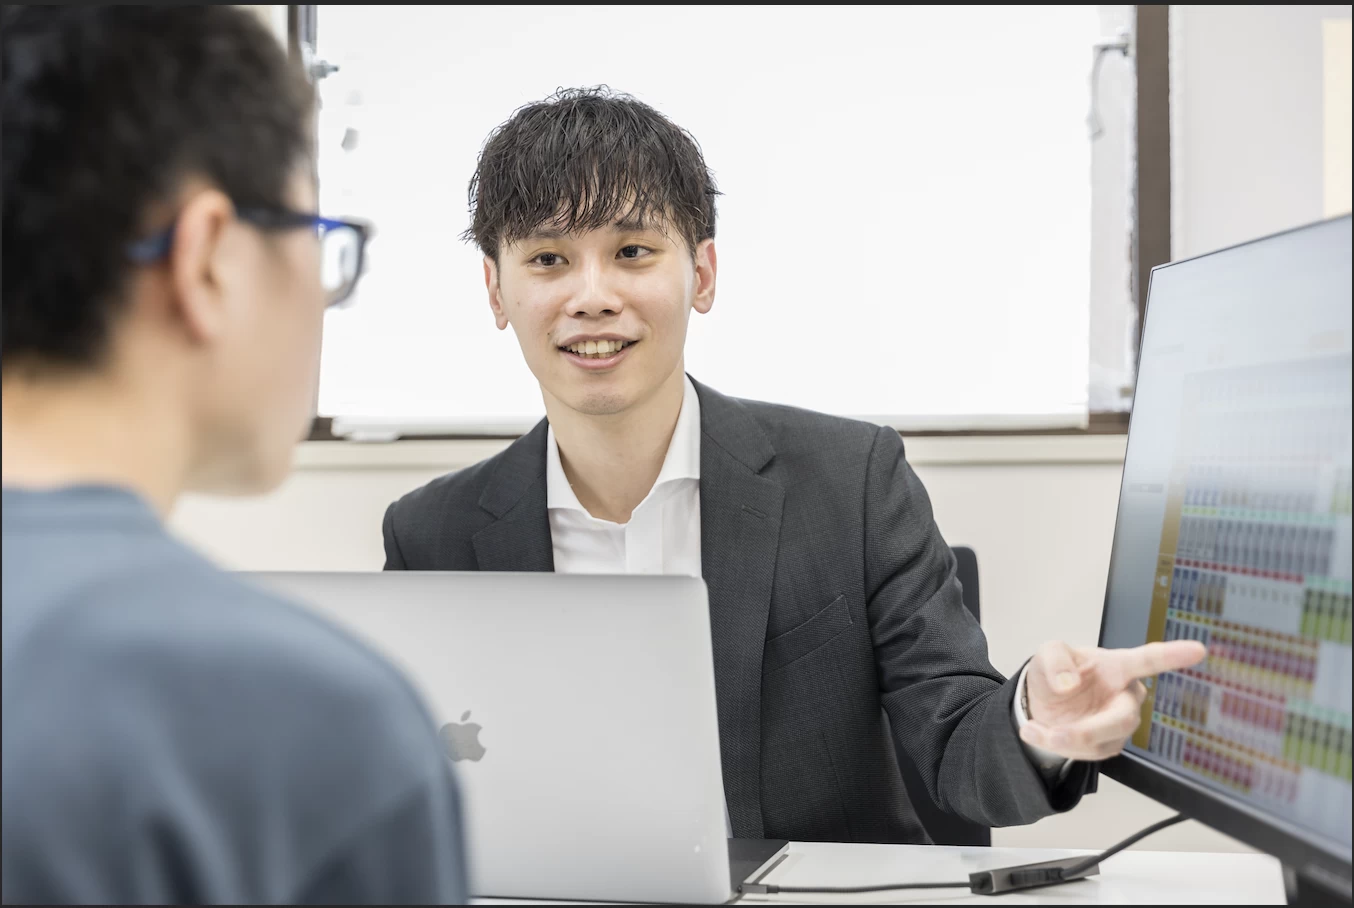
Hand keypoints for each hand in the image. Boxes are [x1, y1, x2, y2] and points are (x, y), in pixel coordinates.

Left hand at [1019, 640, 1205, 760]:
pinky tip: (1039, 734)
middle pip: (1124, 719)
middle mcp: (1125, 696)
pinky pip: (1087, 753)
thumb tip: (1068, 682)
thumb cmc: (1056, 671)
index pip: (1148, 660)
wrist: (1043, 700)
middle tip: (1055, 735)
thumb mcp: (1048, 654)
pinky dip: (1057, 747)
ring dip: (1063, 740)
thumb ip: (1055, 660)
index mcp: (1117, 666)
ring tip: (1034, 730)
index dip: (1172, 655)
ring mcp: (1118, 723)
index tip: (1198, 649)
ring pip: (1101, 741)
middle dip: (1089, 731)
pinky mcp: (1108, 744)